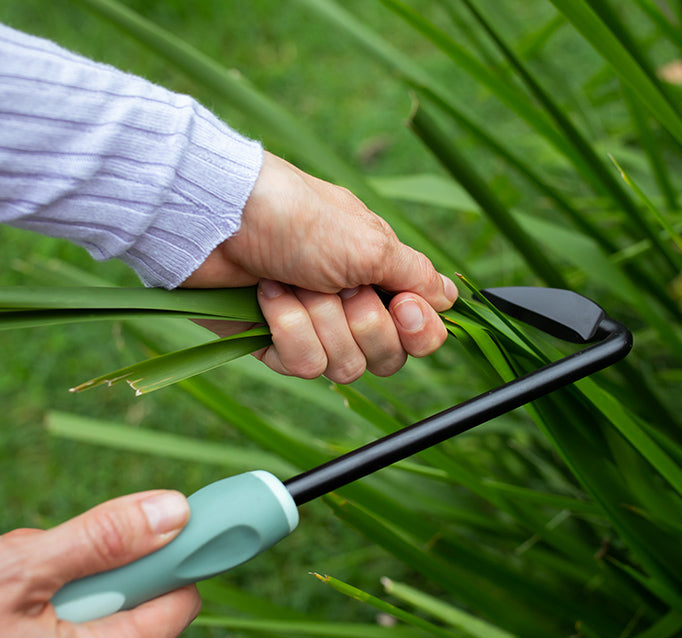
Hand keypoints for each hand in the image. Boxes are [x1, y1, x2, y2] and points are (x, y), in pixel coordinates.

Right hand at [0, 492, 199, 637]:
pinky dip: (44, 626)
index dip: (172, 555)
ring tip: (9, 597)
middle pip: (136, 607)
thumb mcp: (20, 571)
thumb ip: (105, 539)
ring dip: (65, 598)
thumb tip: (176, 511)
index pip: (182, 597)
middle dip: (99, 574)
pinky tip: (2, 622)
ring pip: (96, 625)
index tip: (153, 523)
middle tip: (43, 566)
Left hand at [182, 152, 457, 382]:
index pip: (421, 332)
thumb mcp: (369, 241)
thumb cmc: (297, 216)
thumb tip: (450, 298)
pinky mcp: (277, 344)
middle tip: (339, 287)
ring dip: (320, 322)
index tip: (402, 307)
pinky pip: (303, 366)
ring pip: (345, 367)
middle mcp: (352, 307)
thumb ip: (415, 276)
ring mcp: (315, 328)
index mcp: (381, 278)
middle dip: (362, 324)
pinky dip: (288, 329)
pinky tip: (269, 297)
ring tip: (295, 283)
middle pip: (387, 357)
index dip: (418, 331)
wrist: (219, 217)